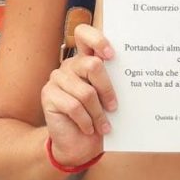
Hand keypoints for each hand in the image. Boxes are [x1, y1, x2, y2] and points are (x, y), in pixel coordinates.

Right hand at [41, 23, 117, 166]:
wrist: (78, 145)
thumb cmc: (97, 119)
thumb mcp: (107, 99)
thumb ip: (112, 83)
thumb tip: (131, 77)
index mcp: (85, 59)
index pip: (84, 34)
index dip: (98, 40)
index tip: (112, 56)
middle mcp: (69, 65)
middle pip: (92, 65)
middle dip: (107, 89)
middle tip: (114, 107)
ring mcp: (57, 78)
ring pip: (86, 92)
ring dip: (98, 114)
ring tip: (104, 126)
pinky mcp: (48, 94)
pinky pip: (73, 106)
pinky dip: (86, 121)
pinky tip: (89, 129)